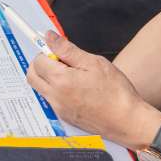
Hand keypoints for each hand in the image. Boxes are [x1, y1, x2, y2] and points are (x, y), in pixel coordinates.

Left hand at [27, 32, 160, 147]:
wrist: (128, 122)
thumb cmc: (116, 93)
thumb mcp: (93, 62)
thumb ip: (67, 49)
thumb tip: (50, 37)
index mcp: (61, 81)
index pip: (38, 61)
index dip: (47, 51)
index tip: (58, 48)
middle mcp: (56, 98)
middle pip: (33, 76)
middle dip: (41, 64)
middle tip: (60, 59)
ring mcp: (59, 110)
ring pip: (41, 88)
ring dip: (49, 77)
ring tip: (73, 73)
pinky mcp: (66, 117)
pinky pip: (52, 99)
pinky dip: (57, 90)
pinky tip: (78, 87)